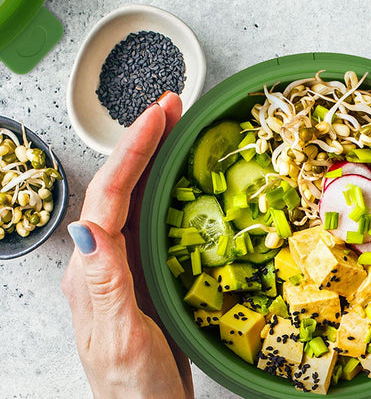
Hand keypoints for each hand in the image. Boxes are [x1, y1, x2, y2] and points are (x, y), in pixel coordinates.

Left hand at [62, 93, 192, 398]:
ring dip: (153, 156)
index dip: (133, 151)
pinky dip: (164, 185)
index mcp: (91, 270)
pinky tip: (178, 173)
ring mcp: (121, 263)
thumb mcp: (119, 337)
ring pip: (135, 196)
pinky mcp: (141, 269)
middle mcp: (101, 259)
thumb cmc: (132, 388)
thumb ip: (104, 282)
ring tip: (175, 125)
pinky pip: (150, 217)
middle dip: (143, 140)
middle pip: (120, 186)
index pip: (111, 197)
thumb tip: (87, 226)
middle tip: (170, 105)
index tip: (157, 116)